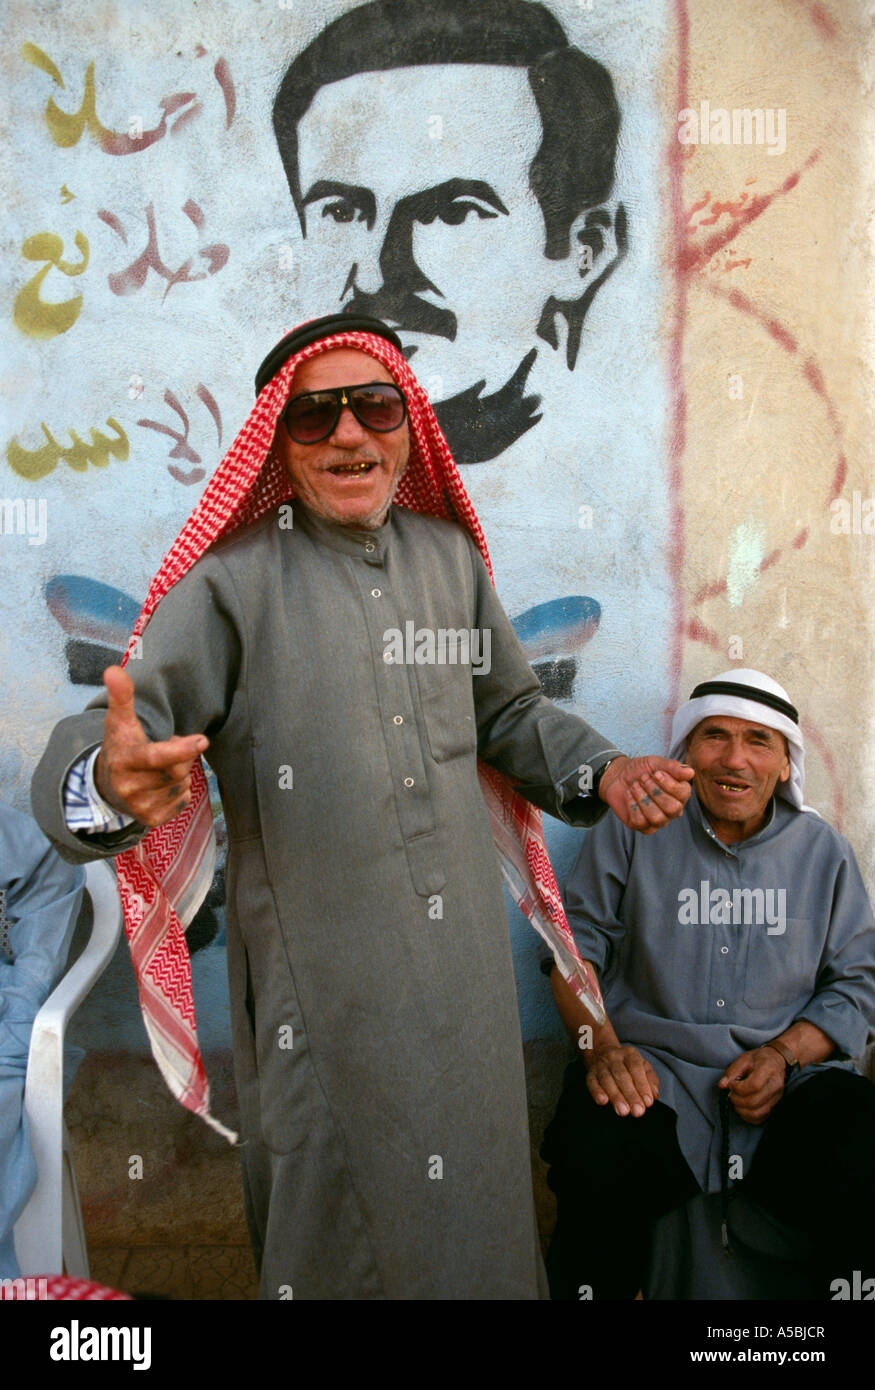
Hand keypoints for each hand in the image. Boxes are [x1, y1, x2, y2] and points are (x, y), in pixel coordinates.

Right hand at [95, 666, 207, 827]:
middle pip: (177, 770)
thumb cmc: (121, 745)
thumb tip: (114, 670)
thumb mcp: (120, 720)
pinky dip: (180, 790)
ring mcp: (140, 807)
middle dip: (181, 755)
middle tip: (169, 746)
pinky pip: (183, 801)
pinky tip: (164, 784)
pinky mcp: (151, 820)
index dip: (181, 749)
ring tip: (162, 766)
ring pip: (181, 785)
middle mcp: (129, 788)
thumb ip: (121, 695)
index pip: (157, 757)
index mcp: (124, 761)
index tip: (202, 740)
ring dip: (180, 772)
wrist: (107, 784)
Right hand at [584, 1044, 659, 1117]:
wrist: (602, 1053)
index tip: (648, 1102)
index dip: (642, 1085)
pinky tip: (603, 1101)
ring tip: (623, 1111)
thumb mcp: (642, 1066)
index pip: (636, 1068)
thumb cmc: (627, 1065)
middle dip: (631, 1095)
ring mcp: (600, 1065)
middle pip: (622, 1075)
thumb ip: (651, 1080)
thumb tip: (654, 1096)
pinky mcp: (590, 1074)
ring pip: (607, 1080)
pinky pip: (592, 1083)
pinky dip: (596, 1092)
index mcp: (630, 1054)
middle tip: (637, 1111)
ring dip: (616, 1096)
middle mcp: (614, 1057)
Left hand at [599, 755, 693, 834]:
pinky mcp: (643, 827)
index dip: (669, 784)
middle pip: (673, 809)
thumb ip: (672, 767)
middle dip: (655, 792)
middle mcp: (673, 810)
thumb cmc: (640, 770)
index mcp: (680, 793)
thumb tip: (690, 773)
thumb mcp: (655, 763)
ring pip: (657, 818)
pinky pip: (640, 821)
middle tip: (643, 779)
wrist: (617, 776)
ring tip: (635, 786)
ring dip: (642, 799)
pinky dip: (632, 805)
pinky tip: (629, 796)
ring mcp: (659, 820)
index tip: (656, 773)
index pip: (684, 794)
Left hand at [718, 1047, 784, 1123]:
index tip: (732, 1084)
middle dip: (737, 1100)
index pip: (754, 1085)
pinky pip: (760, 1118)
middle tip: (731, 1094)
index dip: (738, 1088)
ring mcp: (776, 1097)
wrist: (777, 1061)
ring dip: (741, 1110)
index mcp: (768, 1069)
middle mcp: (775, 1085)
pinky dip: (748, 1116)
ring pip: (757, 1113)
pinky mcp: (775, 1105)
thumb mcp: (744, 1058)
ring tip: (736, 1100)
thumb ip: (732, 1072)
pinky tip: (743, 1108)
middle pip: (754, 1102)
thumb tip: (722, 1085)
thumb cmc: (760, 1059)